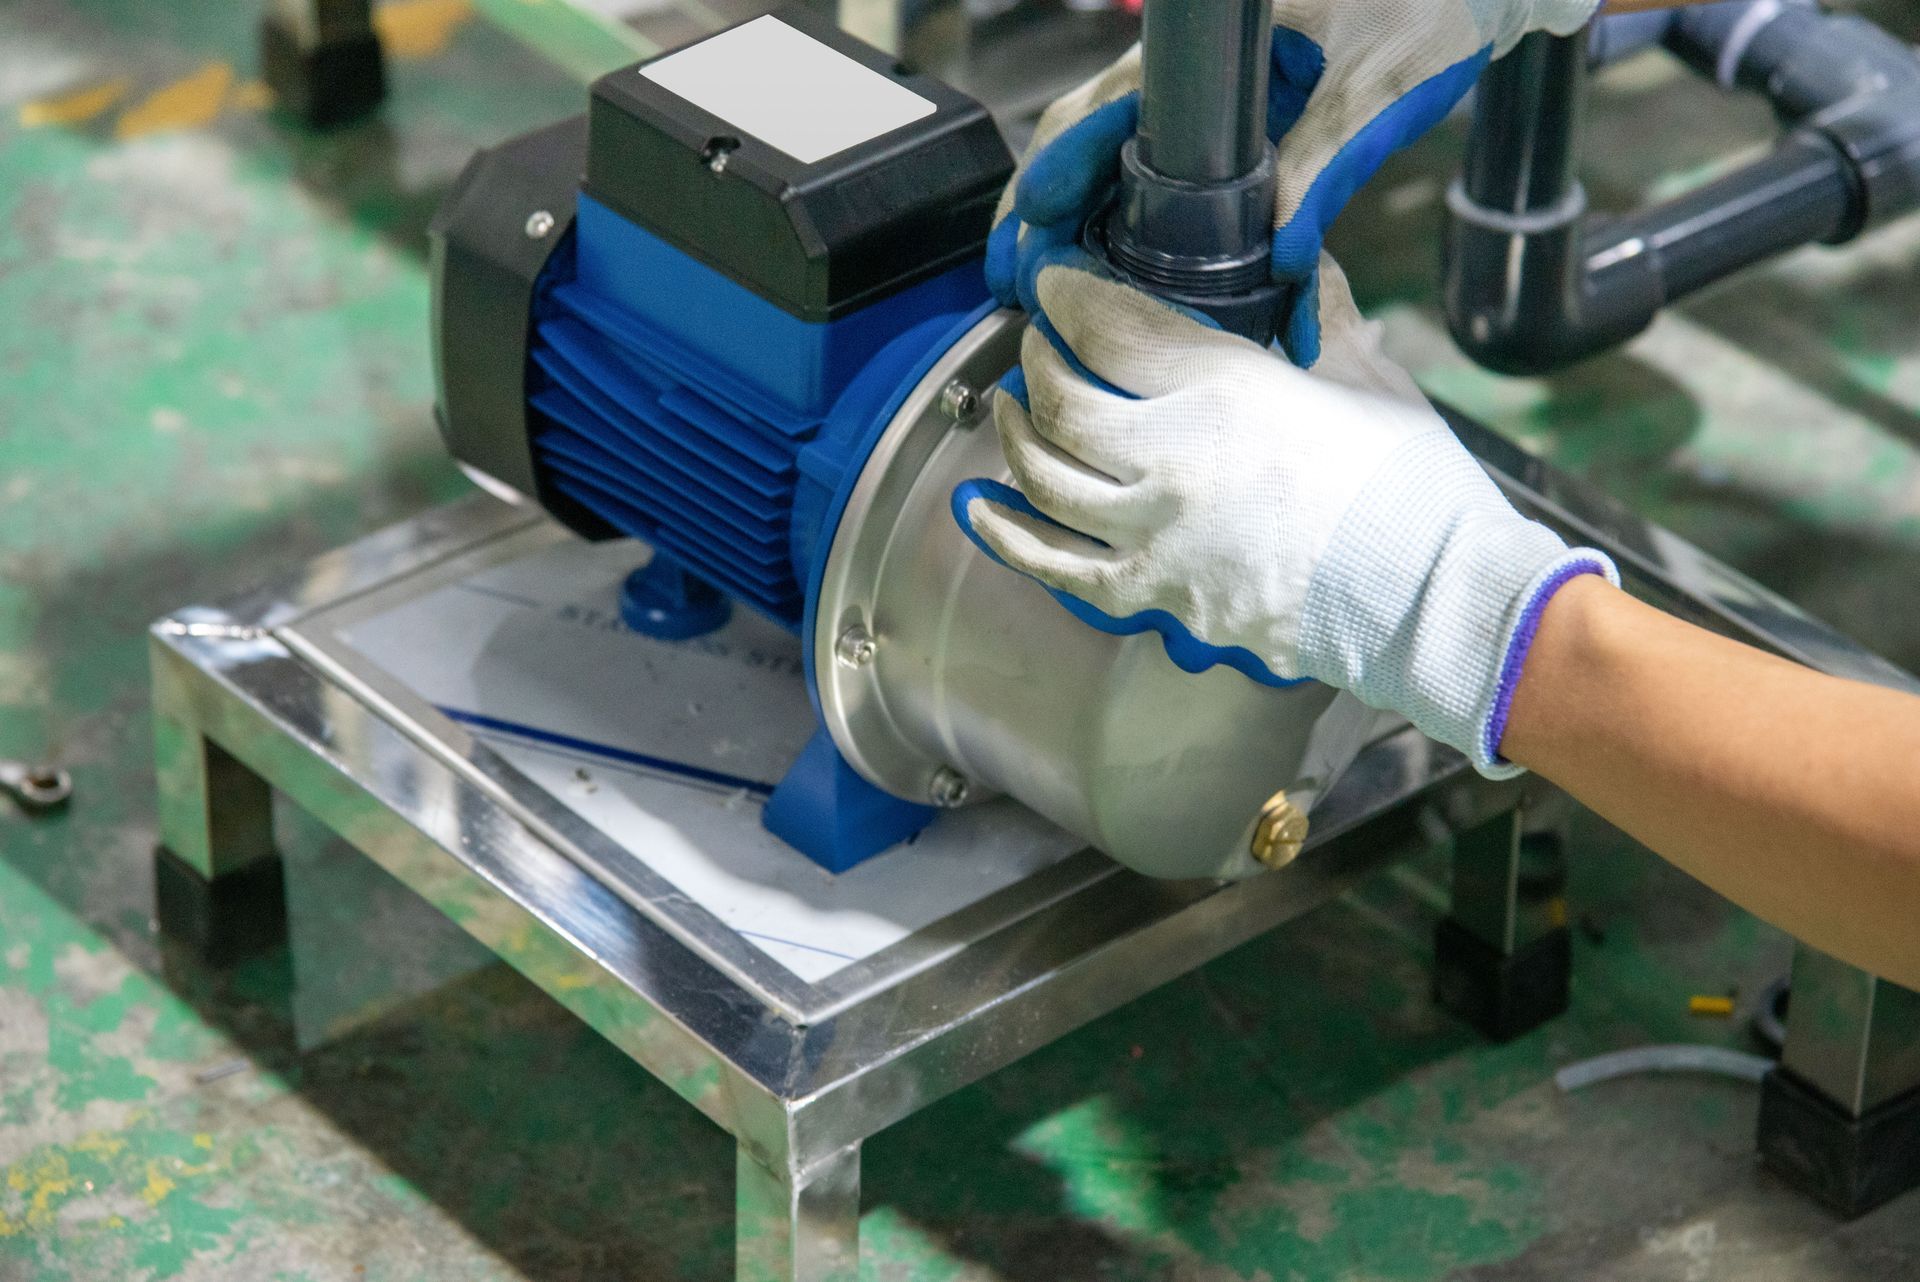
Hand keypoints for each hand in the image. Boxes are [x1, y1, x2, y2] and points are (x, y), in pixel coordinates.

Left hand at [954, 254, 1616, 774]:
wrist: (1433, 600)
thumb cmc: (1413, 491)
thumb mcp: (1368, 377)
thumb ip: (1324, 314)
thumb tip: (1307, 265)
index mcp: (1226, 390)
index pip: (1113, 327)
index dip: (1069, 296)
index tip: (1054, 282)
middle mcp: (1174, 460)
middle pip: (1062, 401)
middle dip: (1036, 361)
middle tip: (1036, 345)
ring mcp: (1157, 535)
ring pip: (1046, 477)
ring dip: (1014, 435)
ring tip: (1008, 410)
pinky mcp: (1158, 596)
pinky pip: (1057, 567)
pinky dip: (1010, 536)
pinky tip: (979, 511)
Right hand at [987, 0, 1598, 358]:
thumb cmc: (1433, 6)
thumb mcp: (1377, 84)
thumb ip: (1325, 166)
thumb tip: (1280, 258)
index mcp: (1211, 43)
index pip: (1097, 105)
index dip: (1052, 175)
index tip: (1027, 235)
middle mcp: (1196, 65)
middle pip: (1085, 133)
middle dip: (1044, 208)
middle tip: (1017, 277)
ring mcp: (1213, 95)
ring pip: (1116, 153)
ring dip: (1080, 217)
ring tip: (1049, 281)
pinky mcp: (1241, 120)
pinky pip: (1165, 166)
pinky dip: (1130, 212)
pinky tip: (1116, 259)